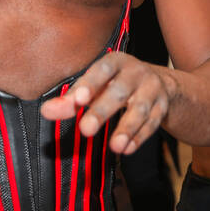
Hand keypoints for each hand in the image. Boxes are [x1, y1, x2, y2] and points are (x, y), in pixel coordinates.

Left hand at [40, 52, 173, 154]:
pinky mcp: (162, 107)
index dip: (90, 84)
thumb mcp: (97, 85)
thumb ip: (72, 99)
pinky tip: (126, 149)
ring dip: (127, 128)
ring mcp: (152, 89)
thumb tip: (47, 111)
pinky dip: (139, 137)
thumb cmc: (117, 83)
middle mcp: (136, 72)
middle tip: (85, 129)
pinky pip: (152, 123)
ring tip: (114, 146)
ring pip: (139, 108)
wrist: (162, 84)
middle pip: (119, 91)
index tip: (77, 100)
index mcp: (115, 62)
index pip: (101, 70)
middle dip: (102, 111)